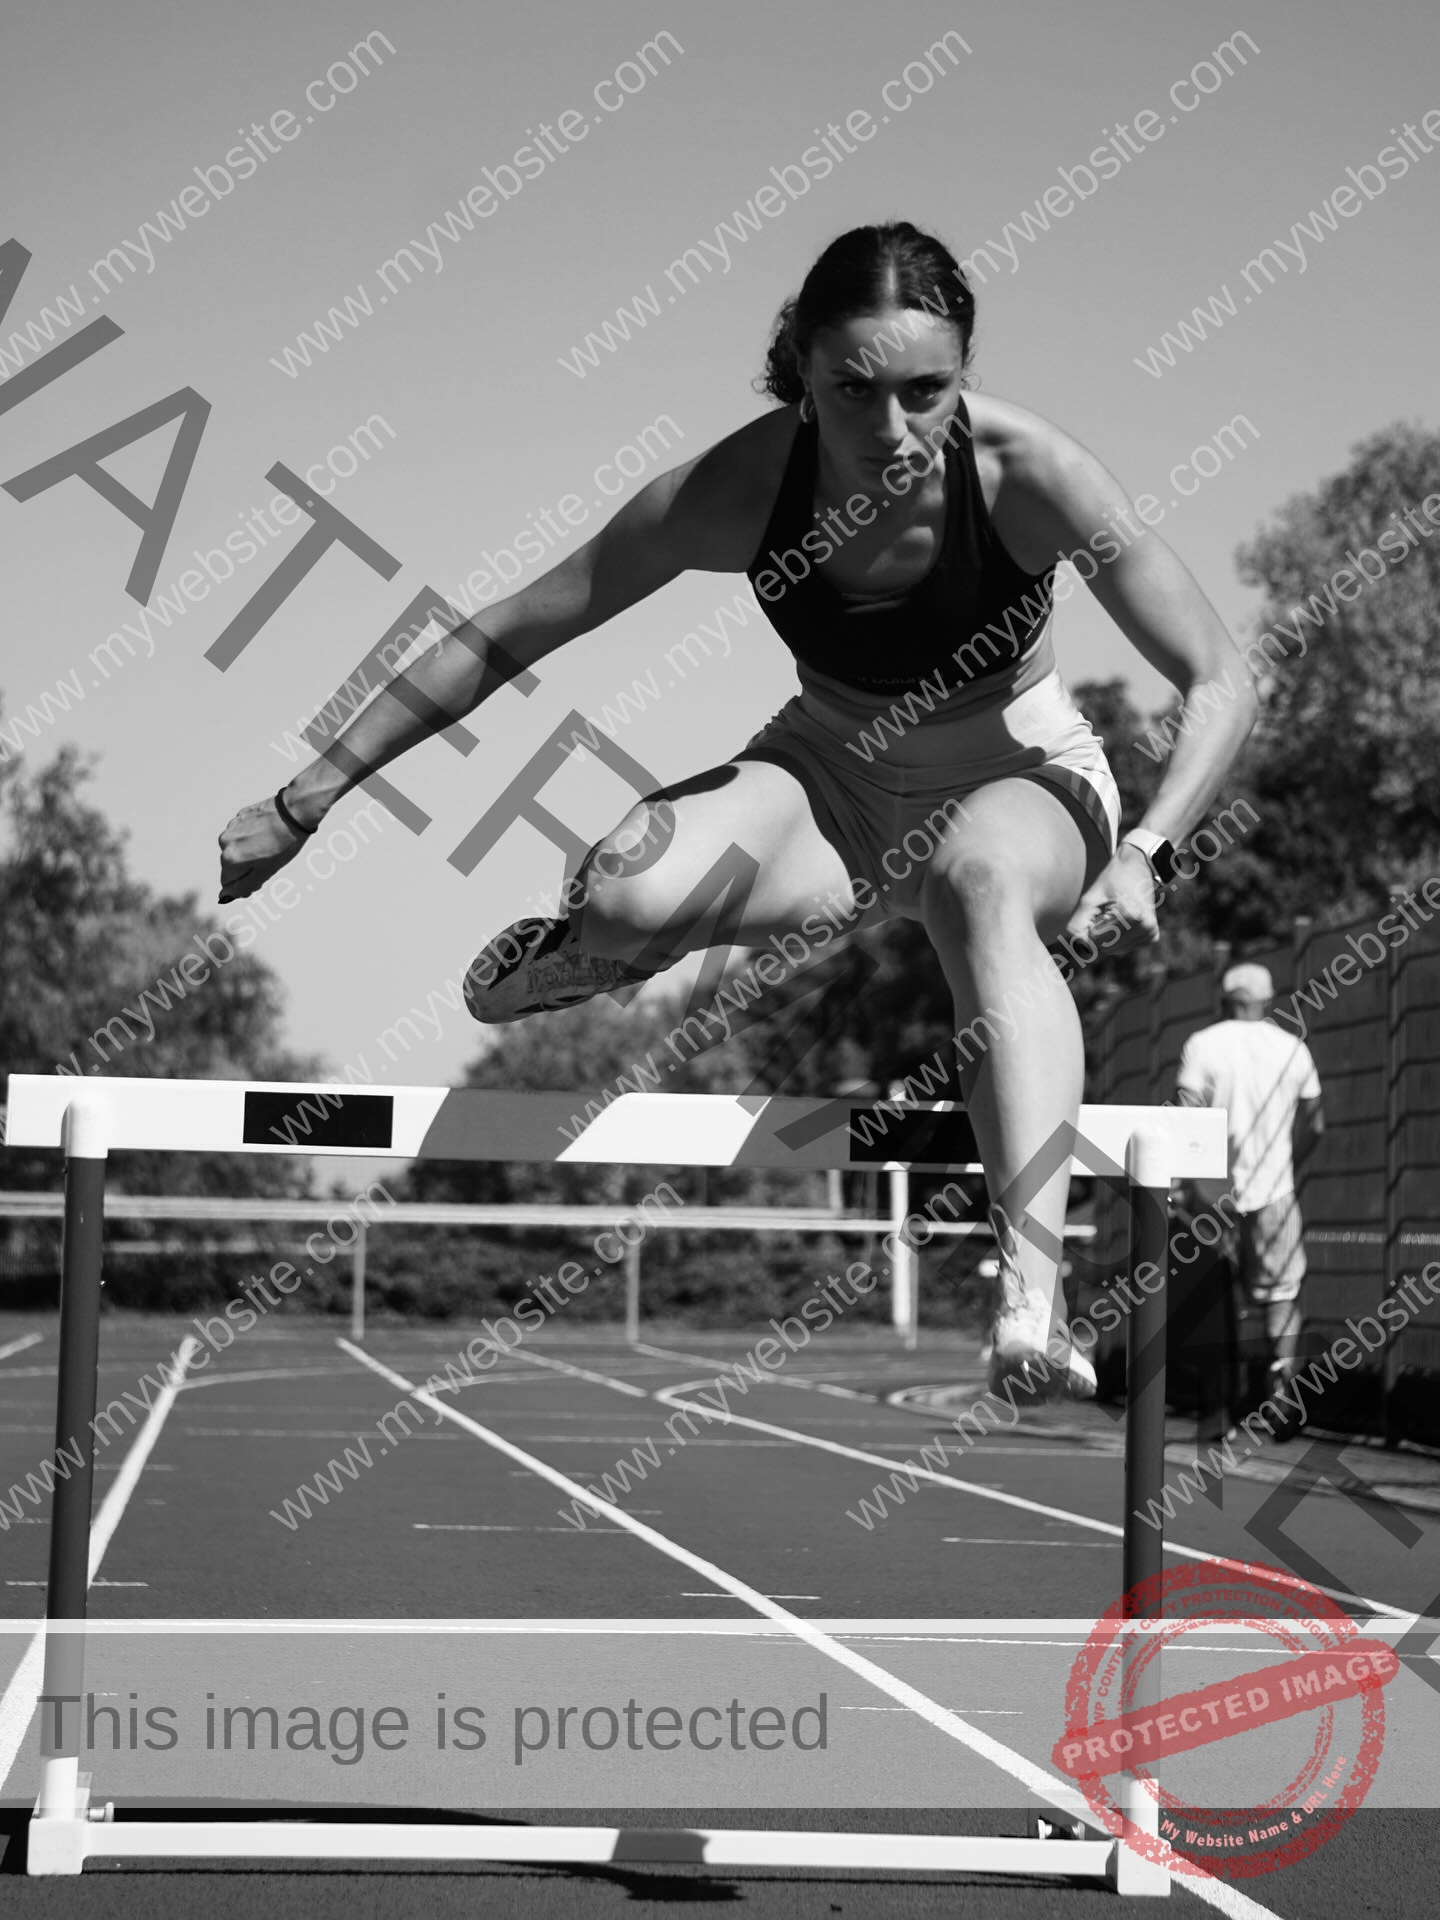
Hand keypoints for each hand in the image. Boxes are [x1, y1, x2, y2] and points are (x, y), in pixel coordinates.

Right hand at [218, 792, 313, 902]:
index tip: (259, 877)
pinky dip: (251, 836)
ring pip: (236, 848)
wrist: (294, 810)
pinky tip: (268, 833)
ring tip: (270, 844)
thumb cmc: (285, 843)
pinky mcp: (239, 815)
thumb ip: (244, 885)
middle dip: (246, 867)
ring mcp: (231, 826)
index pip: (228, 883)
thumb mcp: (266, 871)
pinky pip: (241, 833)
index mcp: (230, 858)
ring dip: (248, 851)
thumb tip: (226, 895)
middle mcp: (225, 842)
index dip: (244, 884)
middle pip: (230, 865)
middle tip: (268, 860)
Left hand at [1063, 843, 1161, 957]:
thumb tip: (1080, 951)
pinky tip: (1122, 919)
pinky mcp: (1151, 937)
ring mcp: (1150, 934)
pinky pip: (1123, 947)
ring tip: (1115, 913)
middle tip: (1105, 910)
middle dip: (1098, 932)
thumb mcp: (1089, 899)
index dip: (1089, 926)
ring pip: (1114, 950)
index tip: (1097, 909)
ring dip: (1108, 935)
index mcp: (1132, 917)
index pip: (1095, 942)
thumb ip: (1078, 926)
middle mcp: (1145, 928)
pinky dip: (1117, 937)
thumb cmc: (1110, 881)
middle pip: (1105, 948)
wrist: (1136, 868)